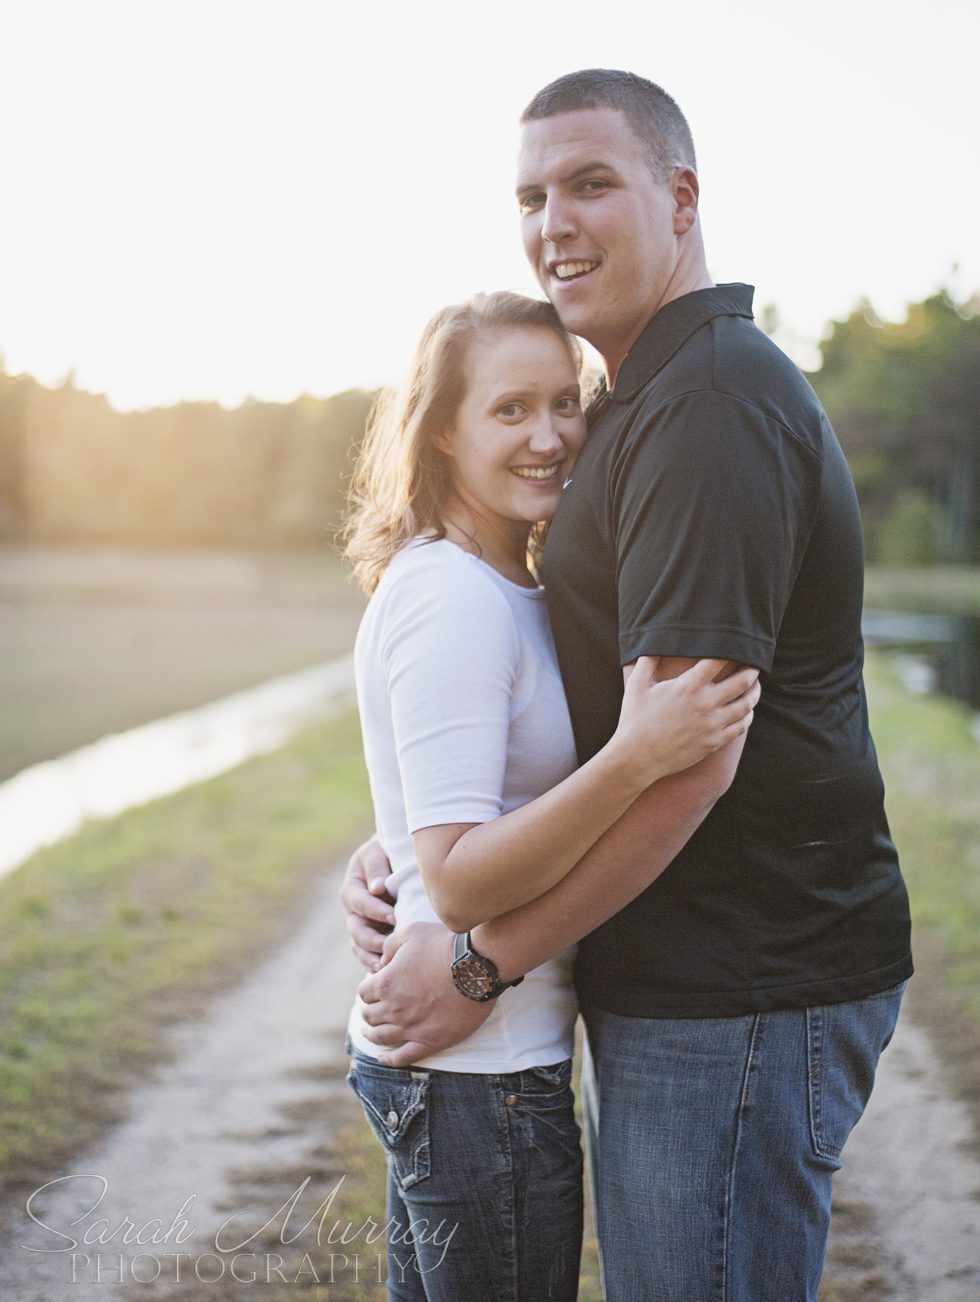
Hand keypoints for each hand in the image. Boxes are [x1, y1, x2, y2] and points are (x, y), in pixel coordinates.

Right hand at [338, 836, 395, 971]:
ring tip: (385, 967)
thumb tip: (377, 888)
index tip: (394, 916)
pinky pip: (370, 954)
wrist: (395, 857)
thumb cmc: (386, 850)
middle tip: (390, 948)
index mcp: (351, 888)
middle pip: (357, 931)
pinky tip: (387, 972)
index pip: (360, 902)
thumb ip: (376, 867)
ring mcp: (362, 926)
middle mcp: (353, 911)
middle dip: (373, 941)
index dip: (375, 910)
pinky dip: (376, 964)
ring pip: (360, 948)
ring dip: (371, 958)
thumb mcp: (377, 851)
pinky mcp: (374, 937)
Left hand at [357, 922, 493, 1066]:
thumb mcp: (411, 932)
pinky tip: (383, 1057)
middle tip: (373, 1008)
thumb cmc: (445, 945)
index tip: (375, 987)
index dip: (368, 988)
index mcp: (386, 983)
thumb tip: (382, 961)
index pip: (364, 992)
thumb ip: (390, 945)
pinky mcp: (430, 1041)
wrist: (477, 967)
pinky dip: (389, 1059)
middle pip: (369, 1015)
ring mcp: (411, 1028)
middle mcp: (393, 1009)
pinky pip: (403, 1058)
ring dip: (372, 1034)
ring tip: (369, 1032)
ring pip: (381, 1037)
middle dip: (369, 1010)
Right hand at [614, 657, 759, 783]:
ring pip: (746, 705)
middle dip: (752, 671)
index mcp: (688, 686)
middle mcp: (705, 703)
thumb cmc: (635, 720)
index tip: (737, 647)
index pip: (719, 661)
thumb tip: (653, 643)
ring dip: (754, 693)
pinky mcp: (714, 742)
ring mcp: (712, 724)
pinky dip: (747, 716)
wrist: (638, 757)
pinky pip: (741, 727)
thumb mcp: (636, 685)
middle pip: (742, 681)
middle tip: (755, 666)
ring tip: (755, 687)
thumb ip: (647, 661)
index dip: (732, 651)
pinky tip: (746, 712)